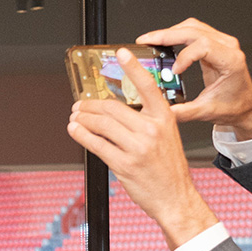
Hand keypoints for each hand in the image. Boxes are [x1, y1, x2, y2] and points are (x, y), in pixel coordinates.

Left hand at [66, 49, 220, 250]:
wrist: (176, 197)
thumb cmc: (170, 169)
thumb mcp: (167, 136)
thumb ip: (147, 121)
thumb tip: (118, 112)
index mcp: (164, 118)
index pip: (147, 86)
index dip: (132, 68)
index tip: (121, 53)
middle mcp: (151, 129)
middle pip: (112, 107)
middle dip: (90, 105)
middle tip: (79, 105)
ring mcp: (137, 147)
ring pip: (101, 124)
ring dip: (82, 119)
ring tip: (75, 118)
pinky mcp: (124, 164)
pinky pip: (96, 144)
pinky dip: (81, 135)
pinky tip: (76, 131)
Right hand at [133, 16, 251, 134]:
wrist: (245, 106)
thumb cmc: (234, 106)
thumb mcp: (208, 111)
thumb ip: (185, 112)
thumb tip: (164, 110)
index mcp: (231, 61)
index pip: (204, 45)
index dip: (185, 56)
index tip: (174, 71)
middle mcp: (228, 47)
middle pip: (194, 30)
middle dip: (167, 35)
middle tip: (146, 41)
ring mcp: (222, 43)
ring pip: (192, 27)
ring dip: (170, 32)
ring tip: (151, 40)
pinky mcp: (214, 44)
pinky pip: (194, 31)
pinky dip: (176, 34)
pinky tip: (163, 42)